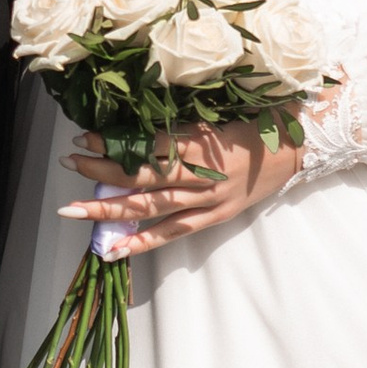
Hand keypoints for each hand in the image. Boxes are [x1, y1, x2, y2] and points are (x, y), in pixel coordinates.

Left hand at [59, 120, 301, 252]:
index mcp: (201, 143)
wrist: (296, 149)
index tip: (84, 138)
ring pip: (150, 207)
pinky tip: (112, 250)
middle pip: (142, 176)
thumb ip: (180, 126)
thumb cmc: (254, 124)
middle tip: (70, 163)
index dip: (114, 144)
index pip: (147, 145)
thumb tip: (136, 129)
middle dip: (101, 170)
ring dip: (109, 208)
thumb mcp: (217, 116)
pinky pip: (172, 233)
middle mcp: (201, 174)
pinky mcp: (214, 217)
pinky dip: (141, 243)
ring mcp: (207, 200)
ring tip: (74, 209)